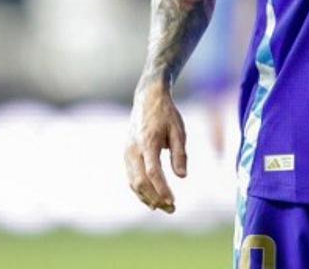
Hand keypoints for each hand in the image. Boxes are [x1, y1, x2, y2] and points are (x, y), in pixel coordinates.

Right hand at [125, 82, 187, 213]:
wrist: (147, 99)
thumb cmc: (166, 114)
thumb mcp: (179, 130)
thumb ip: (180, 154)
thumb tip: (182, 176)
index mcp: (147, 142)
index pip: (153, 172)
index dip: (162, 189)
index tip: (172, 201)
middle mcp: (133, 149)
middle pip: (140, 181)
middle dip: (155, 198)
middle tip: (171, 209)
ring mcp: (127, 152)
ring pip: (133, 182)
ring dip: (147, 197)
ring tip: (162, 208)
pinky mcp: (126, 154)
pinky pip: (131, 177)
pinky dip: (140, 190)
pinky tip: (151, 198)